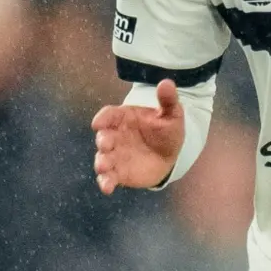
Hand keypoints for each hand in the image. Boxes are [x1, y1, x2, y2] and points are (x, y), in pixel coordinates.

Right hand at [90, 79, 186, 193]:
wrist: (168, 154)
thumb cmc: (166, 130)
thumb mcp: (171, 114)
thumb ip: (167, 100)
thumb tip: (166, 82)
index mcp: (124, 117)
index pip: (109, 115)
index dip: (103, 118)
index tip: (98, 123)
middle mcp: (115, 136)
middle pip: (104, 136)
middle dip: (103, 140)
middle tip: (105, 143)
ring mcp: (115, 155)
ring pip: (103, 158)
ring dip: (101, 163)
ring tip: (103, 167)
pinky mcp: (118, 173)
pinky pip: (109, 178)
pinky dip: (105, 182)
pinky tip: (107, 187)